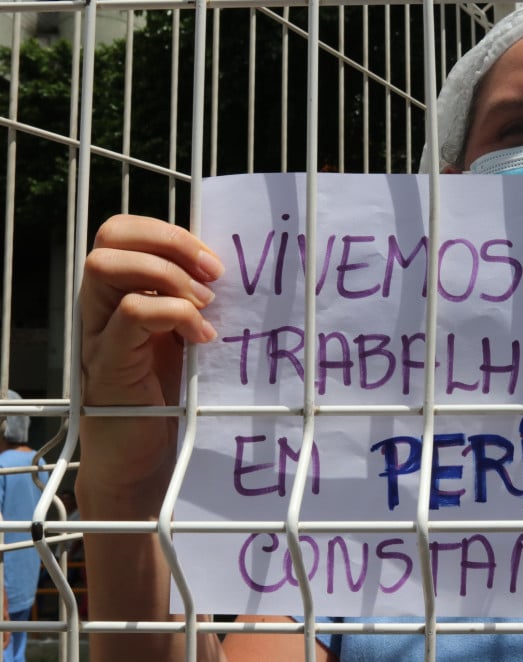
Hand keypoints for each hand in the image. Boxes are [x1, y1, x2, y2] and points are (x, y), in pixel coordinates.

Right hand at [79, 215, 222, 491]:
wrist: (142, 460)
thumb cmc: (167, 398)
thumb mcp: (182, 337)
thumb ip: (191, 301)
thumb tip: (232, 272)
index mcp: (121, 292)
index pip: (126, 231)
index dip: (171, 233)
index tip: (214, 263)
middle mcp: (101, 306)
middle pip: (111, 236)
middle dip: (169, 242)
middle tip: (212, 276)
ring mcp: (98, 333)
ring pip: (107, 266)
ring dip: (168, 277)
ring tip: (205, 306)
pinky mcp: (108, 363)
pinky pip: (131, 314)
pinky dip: (174, 315)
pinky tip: (202, 338)